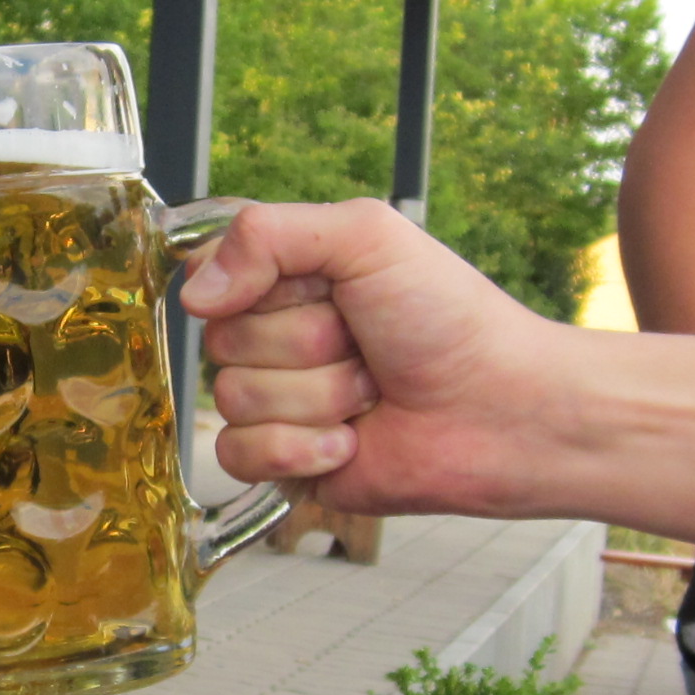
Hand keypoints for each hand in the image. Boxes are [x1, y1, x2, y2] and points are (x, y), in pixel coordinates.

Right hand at [184, 199, 567, 520]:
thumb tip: (193, 291)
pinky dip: (300, 448)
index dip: (258, 285)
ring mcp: (280, 399)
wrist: (502, 409)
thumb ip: (267, 235)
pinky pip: (241, 454)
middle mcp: (277, 335)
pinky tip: (351, 440)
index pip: (212, 273)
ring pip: (236, 399)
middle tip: (364, 342)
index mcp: (289, 275)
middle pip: (223, 341)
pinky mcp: (287, 458)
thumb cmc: (451, 318)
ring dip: (318, 396)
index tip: (318, 288)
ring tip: (372, 390)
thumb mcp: (366, 237)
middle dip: (305, 343)